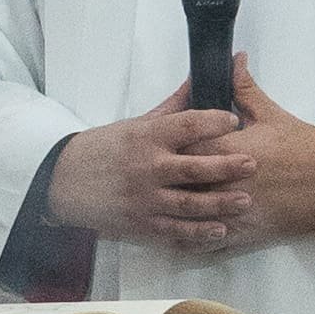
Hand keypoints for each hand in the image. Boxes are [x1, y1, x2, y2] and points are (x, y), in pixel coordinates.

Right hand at [46, 61, 314, 262]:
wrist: (62, 180)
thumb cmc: (103, 148)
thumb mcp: (135, 123)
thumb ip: (172, 108)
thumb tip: (199, 81)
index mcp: (146, 137)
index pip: (186, 125)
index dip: (213, 122)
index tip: (234, 121)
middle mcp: (147, 168)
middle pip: (194, 167)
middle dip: (226, 166)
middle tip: (253, 162)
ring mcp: (144, 199)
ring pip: (190, 204)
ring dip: (220, 203)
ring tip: (244, 201)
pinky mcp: (141, 224)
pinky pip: (176, 231)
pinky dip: (199, 232)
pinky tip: (220, 230)